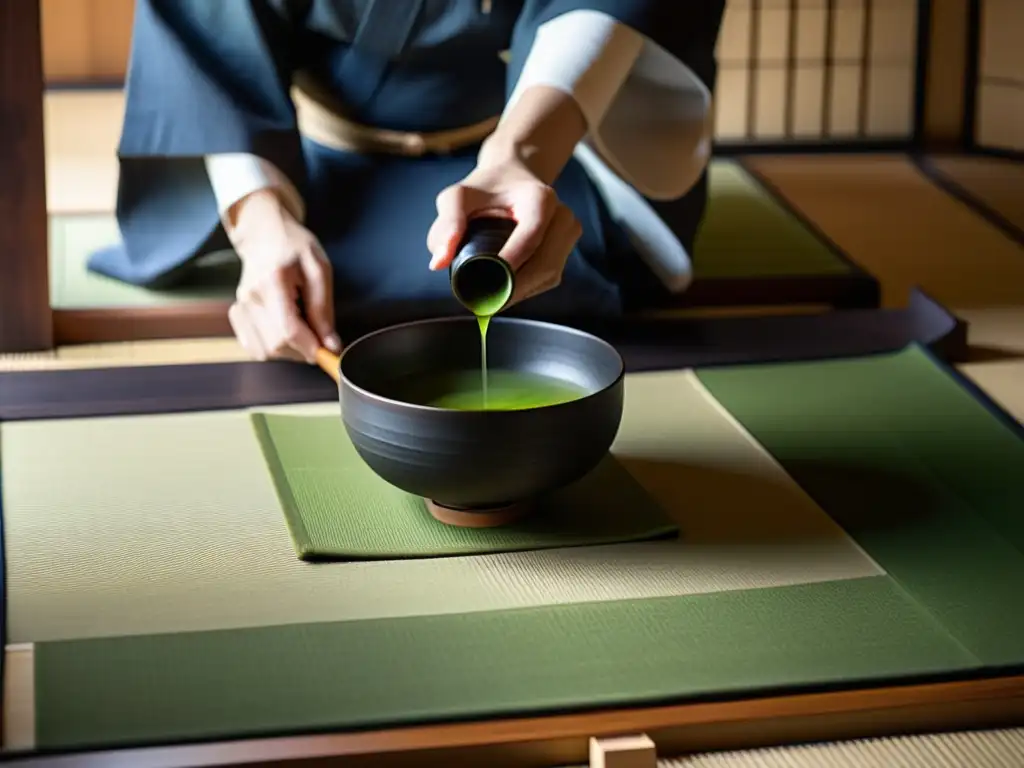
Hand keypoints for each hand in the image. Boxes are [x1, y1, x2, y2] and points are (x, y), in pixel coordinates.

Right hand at [226, 189, 340, 361]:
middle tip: (318, 337)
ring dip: (289, 351)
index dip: (310, 347)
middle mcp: (251, 298)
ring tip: (302, 332)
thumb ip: (323, 309)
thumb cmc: (294, 246)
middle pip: (276, 345)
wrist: (264, 234)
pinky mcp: (238, 313)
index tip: (328, 351)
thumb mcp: (319, 270)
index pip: (288, 330)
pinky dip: (273, 348)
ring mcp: (241, 307)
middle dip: (302, 350)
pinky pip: (254, 347)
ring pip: (264, 351)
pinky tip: (284, 333)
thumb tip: (330, 344)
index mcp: (272, 282)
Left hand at [426, 158, 581, 305]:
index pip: (530, 238)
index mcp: (540, 198)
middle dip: (513, 289)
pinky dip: (527, 288)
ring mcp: (568, 233)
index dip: (510, 265)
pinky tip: (506, 291)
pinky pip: (550, 277)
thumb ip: (447, 224)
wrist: (513, 178)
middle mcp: (562, 215)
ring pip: (549, 275)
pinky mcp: (566, 249)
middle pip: (544, 264)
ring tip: (491, 300)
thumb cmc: (484, 189)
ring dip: (520, 292)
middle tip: (482, 304)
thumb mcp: (458, 196)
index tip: (486, 287)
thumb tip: (439, 263)